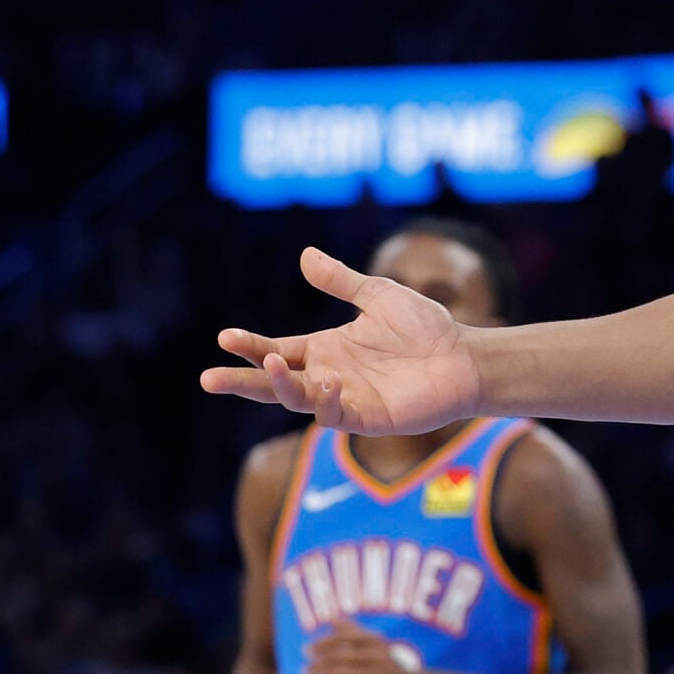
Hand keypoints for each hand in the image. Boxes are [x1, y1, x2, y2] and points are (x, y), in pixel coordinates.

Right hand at [201, 248, 484, 435]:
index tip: (225, 337)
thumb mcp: (378, 296)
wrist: (465, 356)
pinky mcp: (367, 418)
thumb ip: (341, 281)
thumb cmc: (426, 327)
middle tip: (208, 378)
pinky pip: (334, 415)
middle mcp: (328, 376)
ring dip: (282, 384)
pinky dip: (324, 401)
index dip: (251, 346)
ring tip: (274, 361)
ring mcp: (345, 399)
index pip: (277, 349)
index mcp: (326, 349)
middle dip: (242, 380)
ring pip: (298, 399)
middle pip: (274, 382)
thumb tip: (305, 255)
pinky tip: (326, 381)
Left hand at [304, 620, 433, 673]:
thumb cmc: (387, 665)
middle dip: (318, 662)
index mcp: (375, 639)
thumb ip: (354, 632)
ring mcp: (376, 672)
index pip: (343, 636)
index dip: (323, 642)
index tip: (306, 650)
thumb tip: (333, 618)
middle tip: (304, 670)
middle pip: (340, 655)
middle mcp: (376, 653)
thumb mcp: (376, 646)